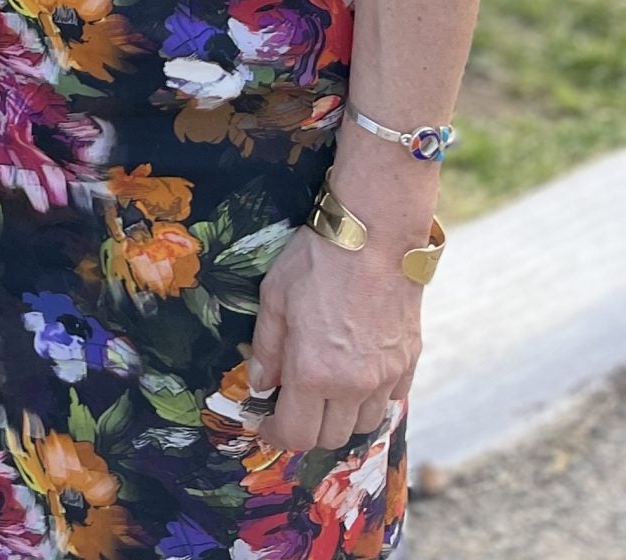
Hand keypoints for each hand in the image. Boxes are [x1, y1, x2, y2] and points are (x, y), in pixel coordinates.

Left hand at [246, 224, 420, 451]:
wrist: (375, 234)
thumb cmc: (317, 259)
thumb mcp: (274, 297)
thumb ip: (266, 348)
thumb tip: (261, 384)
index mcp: (313, 372)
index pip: (296, 433)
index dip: (275, 436)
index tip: (265, 425)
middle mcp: (353, 385)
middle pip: (331, 437)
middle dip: (306, 428)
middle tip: (292, 404)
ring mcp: (386, 376)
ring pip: (364, 424)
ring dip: (340, 417)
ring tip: (325, 390)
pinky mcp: (409, 362)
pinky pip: (390, 399)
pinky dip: (372, 398)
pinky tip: (358, 373)